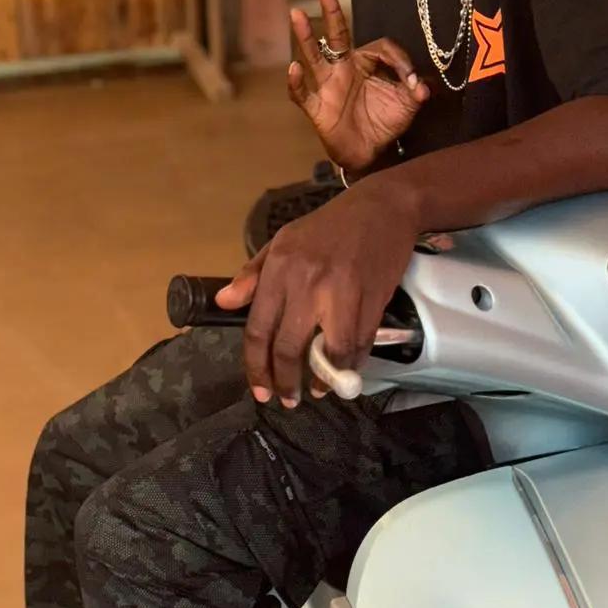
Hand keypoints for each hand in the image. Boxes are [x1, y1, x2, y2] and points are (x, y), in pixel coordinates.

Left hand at [215, 181, 417, 405]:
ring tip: (316, 391)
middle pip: (289, 348)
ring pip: (329, 353)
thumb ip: (251, 275)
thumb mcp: (282, 240)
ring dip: (322, 381)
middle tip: (287, 399)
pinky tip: (343, 371)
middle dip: (285, 382)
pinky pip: (359, 344)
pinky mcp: (373, 301)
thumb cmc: (329, 225)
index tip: (260, 390)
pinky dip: (351, 365)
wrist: (384, 207)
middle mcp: (308, 283)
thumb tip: (223, 303)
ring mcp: (342, 293)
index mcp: (280, 268)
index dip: (256, 367)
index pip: (259, 329)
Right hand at [287, 0, 427, 175]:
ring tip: (297, 15)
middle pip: (337, 35)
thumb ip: (417, 91)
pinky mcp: (317, 108)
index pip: (379, 47)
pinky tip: (294, 68)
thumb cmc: (385, 122)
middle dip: (330, 11)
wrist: (370, 154)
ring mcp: (328, 86)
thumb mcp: (407, 105)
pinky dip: (296, 82)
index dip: (398, 59)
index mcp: (366, 63)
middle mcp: (344, 69)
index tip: (412, 80)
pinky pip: (303, 93)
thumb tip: (422, 87)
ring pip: (314, 56)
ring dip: (306, 36)